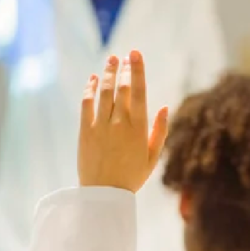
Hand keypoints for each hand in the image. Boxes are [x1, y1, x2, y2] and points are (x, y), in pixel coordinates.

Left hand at [78, 51, 168, 191]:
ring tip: (111, 60)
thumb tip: (164, 106)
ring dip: (107, 74)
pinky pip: (87, 104)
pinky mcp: (85, 131)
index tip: (135, 55)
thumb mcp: (152, 157)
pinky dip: (89, 89)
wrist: (104, 196)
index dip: (137, 71)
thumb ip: (160, 131)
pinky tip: (93, 79)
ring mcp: (101, 126)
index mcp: (139, 129)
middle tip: (125, 56)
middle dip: (123, 69)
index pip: (139, 92)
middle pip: (121, 88)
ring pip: (104, 93)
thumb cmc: (131, 177)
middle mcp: (120, 124)